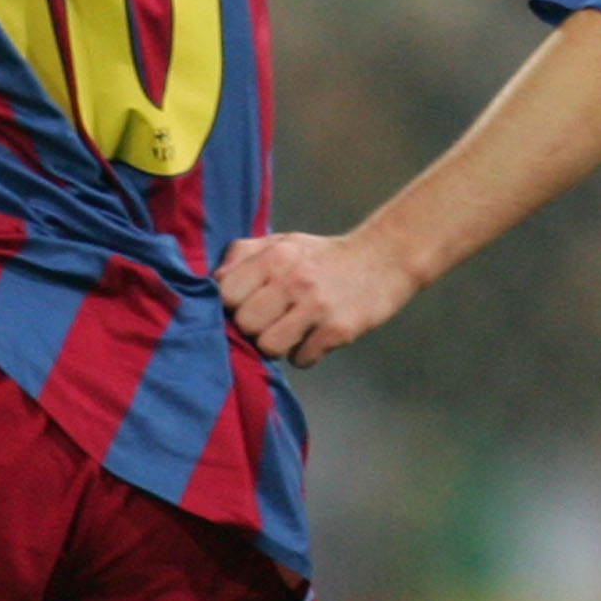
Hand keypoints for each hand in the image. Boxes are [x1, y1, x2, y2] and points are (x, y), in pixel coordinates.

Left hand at [218, 231, 414, 368]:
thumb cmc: (324, 256)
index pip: (226, 293)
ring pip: (269, 346)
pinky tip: (315, 337)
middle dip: (253, 328)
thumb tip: (215, 280)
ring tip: (291, 331)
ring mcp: (317, 306)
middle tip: (270, 320)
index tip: (246, 304)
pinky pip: (301, 359)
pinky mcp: (338, 329)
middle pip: (245, 324)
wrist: (385, 258)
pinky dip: (305, 354)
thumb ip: (245, 254)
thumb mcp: (284, 242)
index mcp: (276, 255)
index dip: (232, 304)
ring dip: (277, 345)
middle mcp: (294, 279)